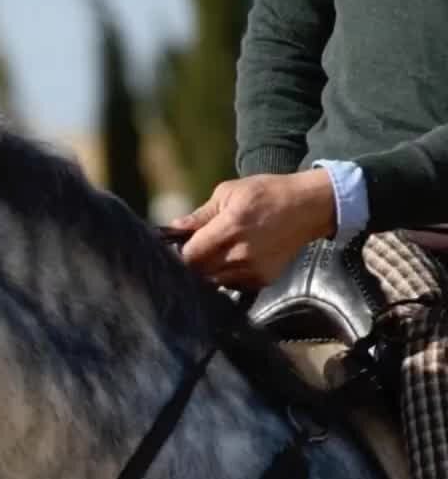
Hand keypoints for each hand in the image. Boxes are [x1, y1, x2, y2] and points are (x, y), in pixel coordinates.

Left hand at [170, 171, 336, 289]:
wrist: (306, 208)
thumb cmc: (266, 194)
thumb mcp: (229, 193)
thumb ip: (200, 215)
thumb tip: (172, 228)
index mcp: (230, 227)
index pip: (190, 256)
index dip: (181, 253)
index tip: (182, 245)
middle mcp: (241, 254)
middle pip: (199, 273)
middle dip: (194, 263)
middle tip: (199, 249)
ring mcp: (253, 270)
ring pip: (214, 282)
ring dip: (209, 272)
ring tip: (219, 252)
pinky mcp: (263, 281)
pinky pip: (233, 286)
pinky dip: (227, 276)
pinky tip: (235, 260)